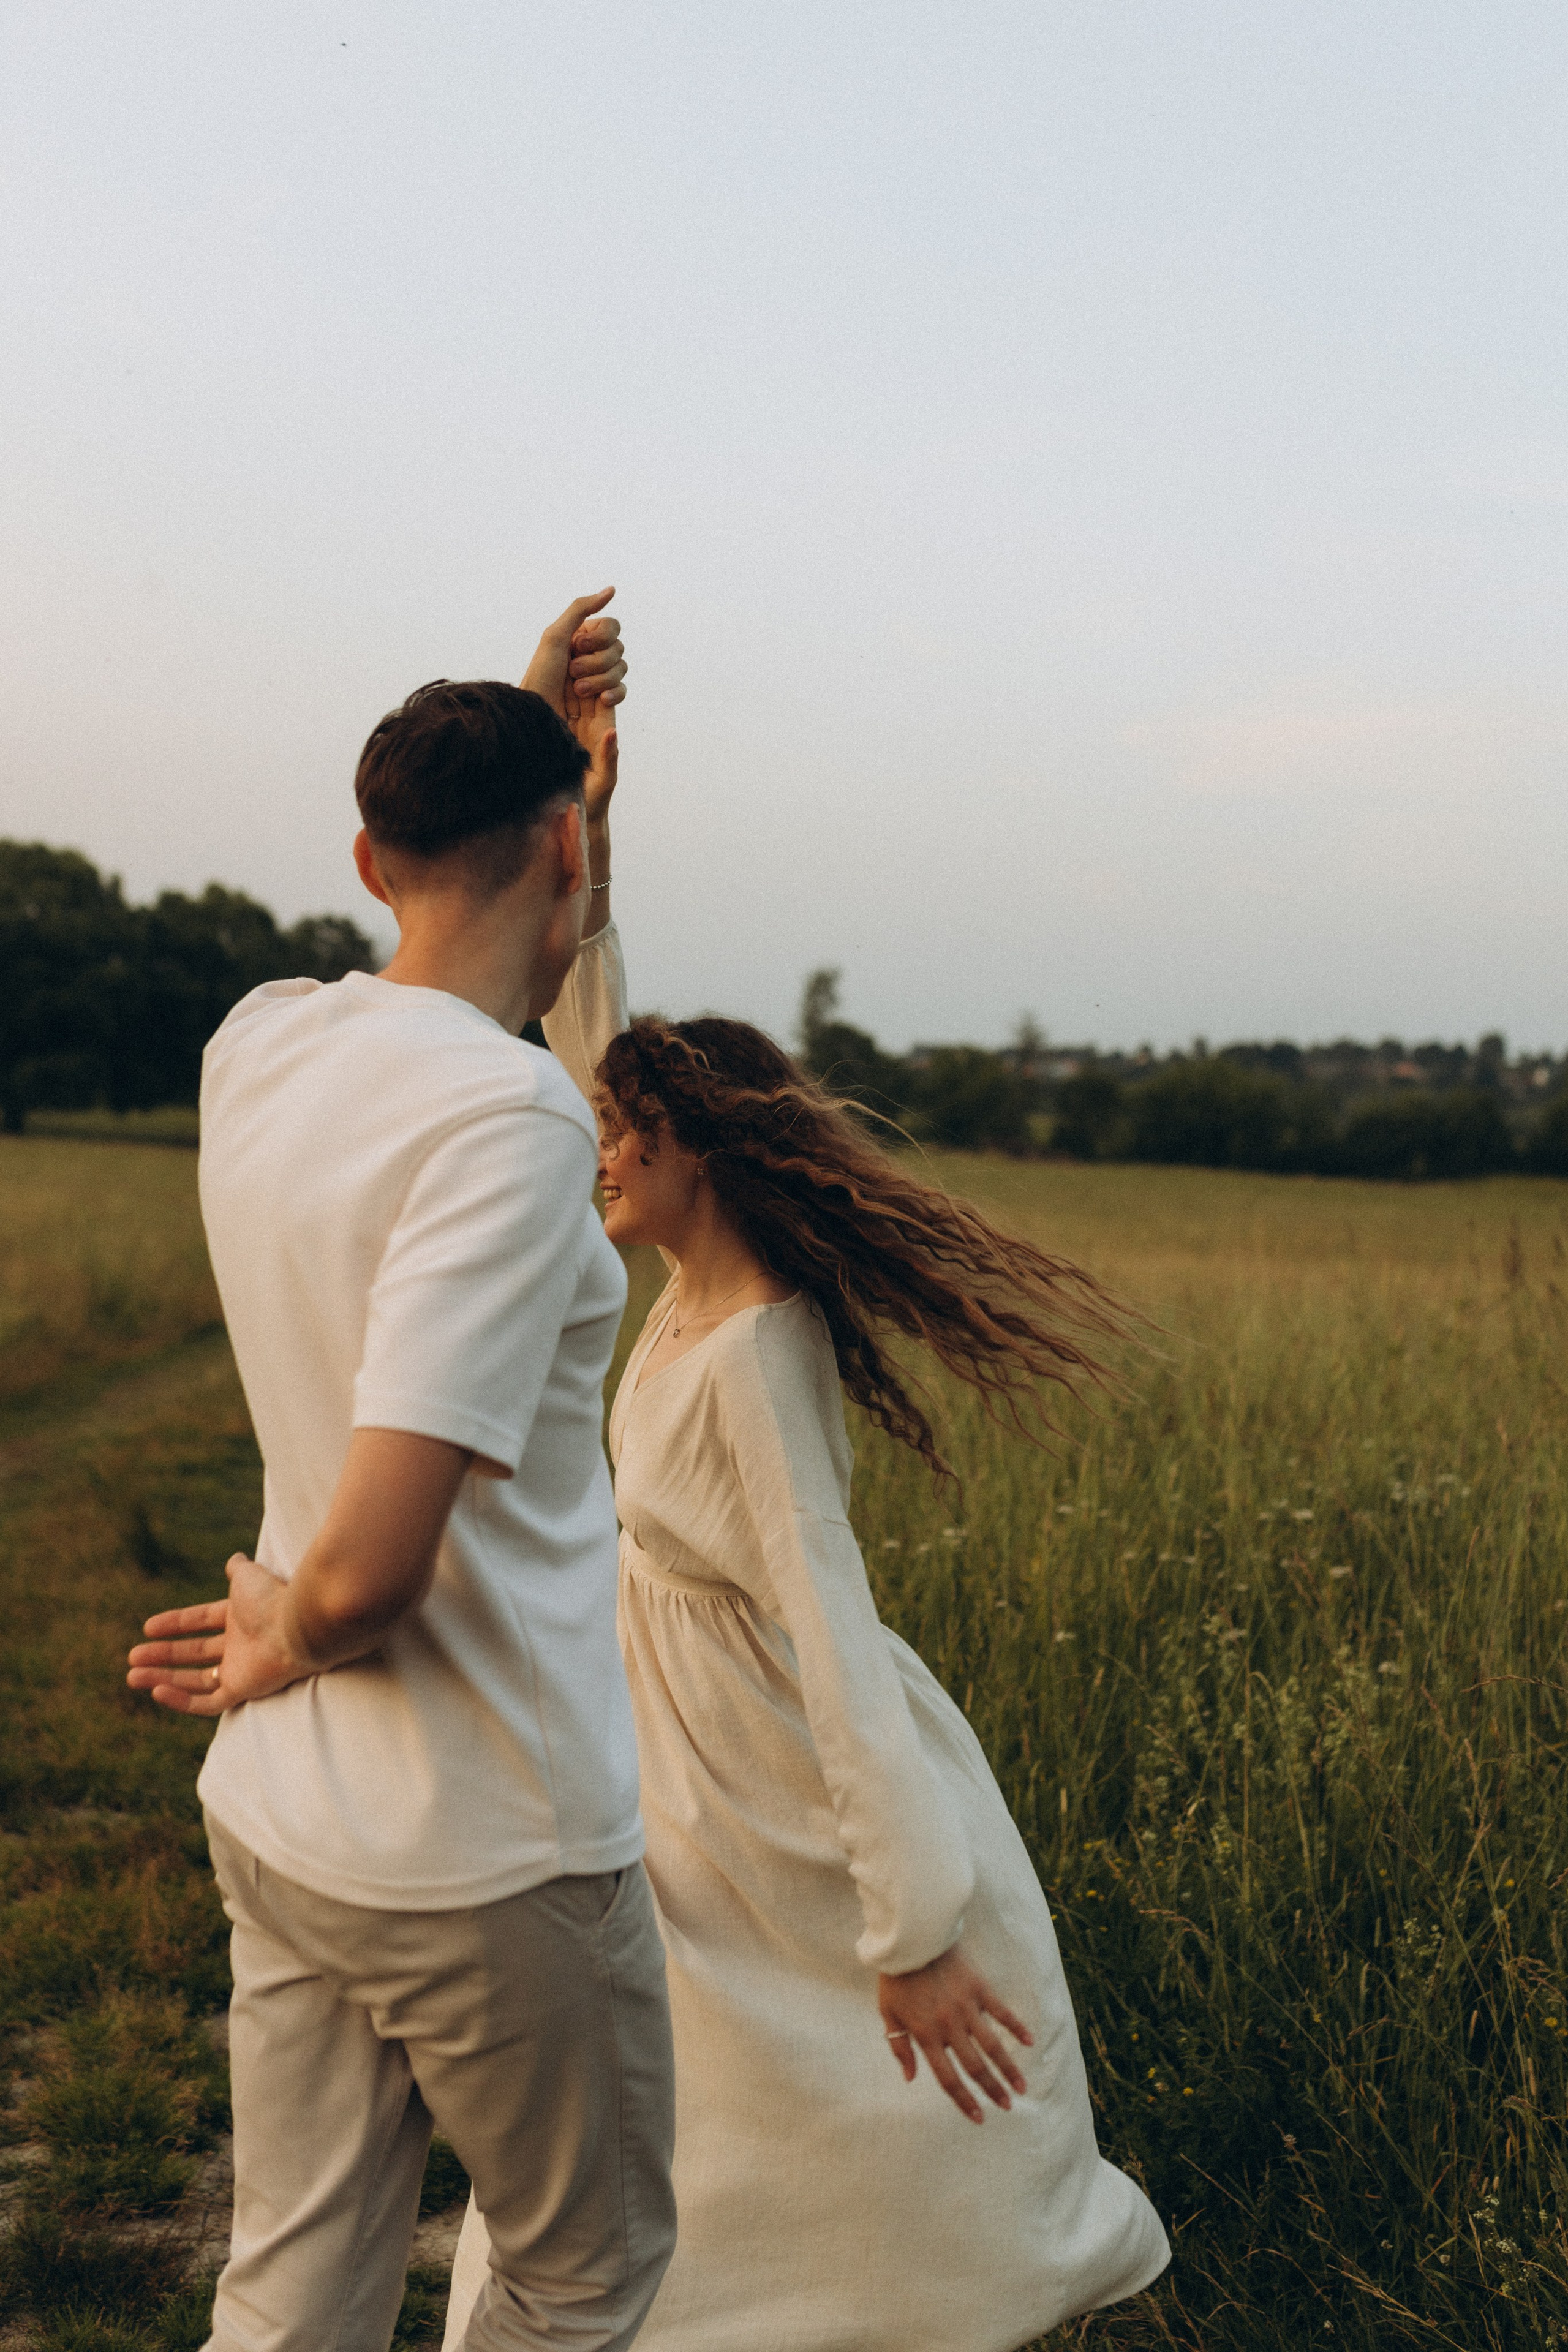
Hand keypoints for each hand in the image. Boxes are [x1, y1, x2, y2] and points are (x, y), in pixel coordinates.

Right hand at [126, 1554, 313, 1717]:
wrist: (296, 1625)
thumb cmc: (272, 1598)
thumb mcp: (248, 1576)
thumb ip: (239, 1569)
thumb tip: (234, 1559)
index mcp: (240, 1617)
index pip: (201, 1622)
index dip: (174, 1624)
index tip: (147, 1627)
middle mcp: (240, 1645)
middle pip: (193, 1653)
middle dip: (162, 1655)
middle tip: (132, 1658)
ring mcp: (240, 1670)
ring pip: (194, 1680)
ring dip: (163, 1679)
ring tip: (132, 1677)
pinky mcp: (242, 1691)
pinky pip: (207, 1703)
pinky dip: (181, 1701)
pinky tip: (157, 1692)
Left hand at [520, 588, 625, 755]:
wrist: (536, 717)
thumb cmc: (540, 677)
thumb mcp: (555, 636)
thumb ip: (581, 609)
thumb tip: (611, 590)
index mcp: (580, 639)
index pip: (611, 627)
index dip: (599, 636)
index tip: (577, 646)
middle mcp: (590, 657)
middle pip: (619, 648)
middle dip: (595, 660)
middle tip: (571, 672)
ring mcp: (598, 679)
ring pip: (621, 669)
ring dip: (599, 679)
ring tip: (576, 691)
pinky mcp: (604, 704)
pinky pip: (623, 691)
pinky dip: (613, 693)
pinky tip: (599, 700)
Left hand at [877, 1944, 1032, 2123]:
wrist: (910, 1938)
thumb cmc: (896, 1977)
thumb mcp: (888, 2013)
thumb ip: (899, 2046)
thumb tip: (910, 2077)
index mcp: (926, 2035)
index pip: (948, 2078)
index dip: (964, 2101)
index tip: (979, 2118)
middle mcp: (949, 2026)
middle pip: (975, 2067)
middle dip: (992, 2090)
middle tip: (1007, 2107)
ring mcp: (967, 2007)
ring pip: (993, 2046)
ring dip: (1009, 2069)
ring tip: (1022, 2088)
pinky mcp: (979, 1988)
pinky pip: (1002, 2012)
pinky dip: (1017, 2028)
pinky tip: (1029, 2043)